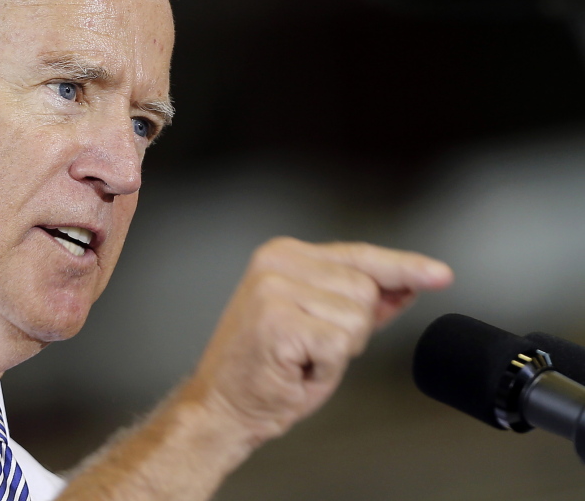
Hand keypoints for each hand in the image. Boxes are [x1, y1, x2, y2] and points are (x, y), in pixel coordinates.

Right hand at [186, 237, 452, 447]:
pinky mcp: (277, 319)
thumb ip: (359, 303)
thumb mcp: (320, 327)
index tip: (439, 274)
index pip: (360, 255)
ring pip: (356, 318)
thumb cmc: (266, 370)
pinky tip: (294, 367)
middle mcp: (276, 262)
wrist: (221, 406)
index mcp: (283, 254)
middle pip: (365, 289)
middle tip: (308, 347)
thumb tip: (405, 287)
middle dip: (350, 330)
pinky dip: (325, 368)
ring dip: (337, 351)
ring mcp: (273, 288)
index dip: (405, 268)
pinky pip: (338, 346)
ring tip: (300, 357)